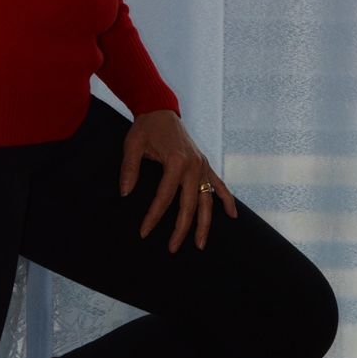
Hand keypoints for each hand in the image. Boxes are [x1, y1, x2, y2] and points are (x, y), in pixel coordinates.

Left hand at [119, 109, 236, 252]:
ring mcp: (202, 165)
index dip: (154, 216)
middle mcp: (194, 165)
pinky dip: (226, 200)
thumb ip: (129, 169)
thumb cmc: (145, 127)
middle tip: (172, 248)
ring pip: (207, 200)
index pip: (164, 197)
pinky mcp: (205, 164)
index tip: (144, 232)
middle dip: (181, 229)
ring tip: (199, 244)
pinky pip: (219, 185)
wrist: (160, 109)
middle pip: (189, 205)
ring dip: (205, 224)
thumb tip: (125, 193)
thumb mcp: (132, 144)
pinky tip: (232, 216)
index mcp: (175, 160)